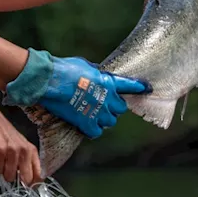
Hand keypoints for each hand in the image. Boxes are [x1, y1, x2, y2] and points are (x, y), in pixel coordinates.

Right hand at [0, 112, 42, 185]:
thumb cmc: (5, 135)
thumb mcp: (21, 145)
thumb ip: (26, 160)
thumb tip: (29, 180)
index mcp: (31, 150)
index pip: (39, 173)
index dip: (34, 184)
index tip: (30, 188)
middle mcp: (24, 151)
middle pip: (27, 178)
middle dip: (19, 181)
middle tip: (12, 174)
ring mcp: (12, 152)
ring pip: (10, 176)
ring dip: (4, 172)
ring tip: (2, 161)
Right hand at [2, 48, 150, 138]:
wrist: (50, 81)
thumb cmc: (64, 69)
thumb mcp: (84, 65)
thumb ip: (95, 73)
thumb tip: (96, 74)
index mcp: (108, 82)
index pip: (130, 85)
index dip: (139, 87)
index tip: (147, 89)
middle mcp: (107, 98)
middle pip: (120, 108)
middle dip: (114, 106)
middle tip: (104, 104)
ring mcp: (98, 112)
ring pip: (110, 121)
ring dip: (104, 119)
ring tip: (94, 114)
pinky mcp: (86, 123)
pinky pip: (97, 132)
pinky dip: (93, 129)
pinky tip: (86, 125)